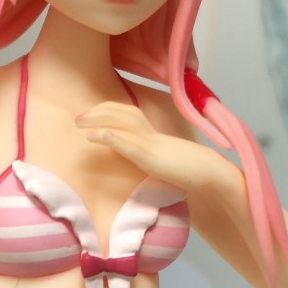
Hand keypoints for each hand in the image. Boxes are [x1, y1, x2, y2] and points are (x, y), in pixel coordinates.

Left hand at [77, 103, 215, 190]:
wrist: (209, 175)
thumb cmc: (188, 171)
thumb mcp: (163, 161)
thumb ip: (148, 156)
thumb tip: (135, 157)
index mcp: (152, 135)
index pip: (126, 113)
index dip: (106, 111)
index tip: (88, 116)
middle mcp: (150, 133)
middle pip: (121, 112)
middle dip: (97, 112)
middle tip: (77, 118)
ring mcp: (150, 144)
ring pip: (122, 122)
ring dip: (98, 119)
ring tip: (79, 123)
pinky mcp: (150, 157)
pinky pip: (128, 143)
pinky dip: (109, 136)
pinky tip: (93, 136)